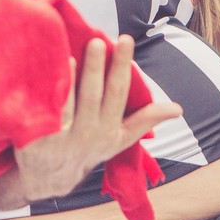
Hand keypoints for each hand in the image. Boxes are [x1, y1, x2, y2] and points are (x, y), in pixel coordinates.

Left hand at [11, 35, 181, 201]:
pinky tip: (53, 71)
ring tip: (77, 51)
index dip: (123, 67)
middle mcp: (89, 133)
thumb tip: (178, 109)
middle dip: (99, 67)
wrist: (50, 179)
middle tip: (101, 41)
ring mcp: (64, 137)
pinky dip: (52, 93)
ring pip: (72, 102)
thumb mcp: (120, 139)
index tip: (126, 40)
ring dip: (75, 78)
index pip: (119, 93)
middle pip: (96, 95)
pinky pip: (48, 112)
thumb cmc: (89, 149)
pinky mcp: (40, 138)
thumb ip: (146, 120)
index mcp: (111, 130)